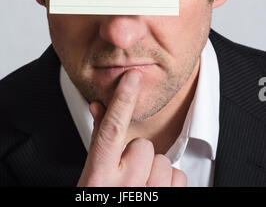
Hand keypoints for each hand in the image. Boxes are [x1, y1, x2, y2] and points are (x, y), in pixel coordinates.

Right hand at [77, 69, 186, 186]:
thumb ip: (99, 137)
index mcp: (99, 178)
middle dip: (139, 156)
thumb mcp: (92, 175)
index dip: (123, 99)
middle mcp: (123, 187)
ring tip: (141, 184)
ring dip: (155, 171)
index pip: (112, 129)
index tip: (132, 76)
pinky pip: (179, 177)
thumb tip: (98, 105)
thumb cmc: (101, 197)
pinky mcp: (169, 202)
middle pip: (143, 146)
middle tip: (128, 172)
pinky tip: (153, 189)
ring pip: (163, 162)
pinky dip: (170, 183)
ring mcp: (147, 196)